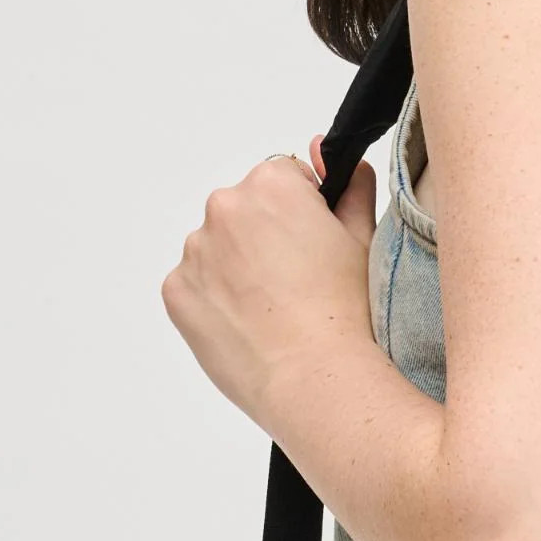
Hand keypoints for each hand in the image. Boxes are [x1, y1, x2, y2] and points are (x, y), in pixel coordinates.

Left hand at [161, 132, 377, 429]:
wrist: (313, 377)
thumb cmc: (345, 310)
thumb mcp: (364, 239)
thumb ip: (353, 189)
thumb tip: (343, 163)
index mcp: (272, 184)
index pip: (286, 177)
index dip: (306, 210)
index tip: (315, 244)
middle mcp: (225, 207)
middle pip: (246, 209)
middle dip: (266, 234)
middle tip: (298, 280)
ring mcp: (195, 251)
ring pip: (219, 247)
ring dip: (239, 266)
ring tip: (274, 308)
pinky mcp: (176, 291)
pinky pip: (196, 283)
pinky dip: (216, 298)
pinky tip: (249, 322)